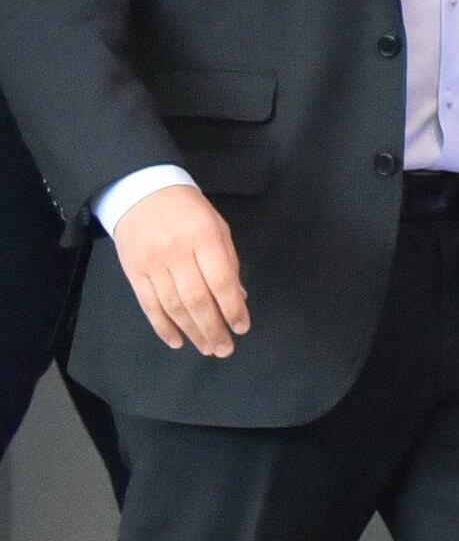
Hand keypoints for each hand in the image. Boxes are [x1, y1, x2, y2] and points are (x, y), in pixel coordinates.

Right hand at [111, 183, 247, 357]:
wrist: (141, 192)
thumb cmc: (188, 210)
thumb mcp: (217, 228)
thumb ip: (228, 262)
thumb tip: (237, 298)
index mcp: (205, 239)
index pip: (221, 282)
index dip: (232, 309)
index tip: (242, 328)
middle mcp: (177, 253)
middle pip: (196, 300)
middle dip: (212, 328)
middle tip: (224, 349)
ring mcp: (152, 264)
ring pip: (173, 306)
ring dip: (192, 332)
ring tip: (207, 348)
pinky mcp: (133, 272)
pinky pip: (149, 305)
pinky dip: (163, 326)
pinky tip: (176, 341)